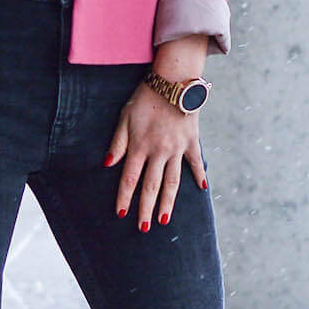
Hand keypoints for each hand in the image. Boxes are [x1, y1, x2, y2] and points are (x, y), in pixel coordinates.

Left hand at [105, 80, 207, 231]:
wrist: (173, 80)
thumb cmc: (145, 97)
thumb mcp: (125, 117)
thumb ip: (117, 143)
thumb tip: (107, 165)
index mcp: (140, 146)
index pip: (130, 179)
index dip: (124, 198)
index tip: (121, 214)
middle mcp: (159, 152)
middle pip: (151, 186)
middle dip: (146, 209)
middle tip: (143, 228)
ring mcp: (177, 148)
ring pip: (172, 181)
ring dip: (167, 202)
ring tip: (163, 220)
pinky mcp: (191, 141)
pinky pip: (195, 162)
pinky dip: (199, 175)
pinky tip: (201, 189)